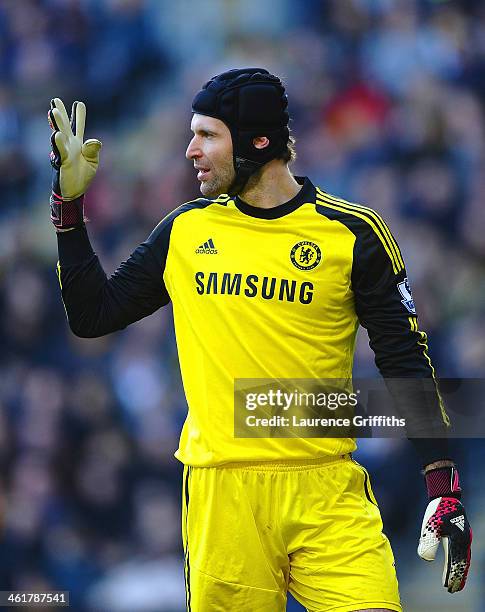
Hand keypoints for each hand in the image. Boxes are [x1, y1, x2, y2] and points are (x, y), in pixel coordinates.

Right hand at [48, 98, 101, 228]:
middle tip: (55, 101)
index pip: (78, 127)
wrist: (75, 192)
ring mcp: (63, 152)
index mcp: (77, 144)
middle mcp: (68, 145)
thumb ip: (93, 150)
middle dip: (60, 114)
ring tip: (53, 111)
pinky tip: (56, 135)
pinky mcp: (61, 162)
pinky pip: (59, 151)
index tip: (79, 104)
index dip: (78, 116)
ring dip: (56, 124)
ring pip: (59, 136)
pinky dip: (58, 143)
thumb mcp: (93, 162)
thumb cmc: (82, 175)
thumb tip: (94, 141)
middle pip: (64, 126)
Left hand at [417, 466, 471, 592]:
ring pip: (463, 558)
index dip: (453, 577)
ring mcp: (463, 537)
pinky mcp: (460, 533)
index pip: (457, 564)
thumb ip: (429, 543)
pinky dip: (458, 560)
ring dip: (459, 570)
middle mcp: (464, 541)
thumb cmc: (437, 509)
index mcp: (459, 541)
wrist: (445, 494)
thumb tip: (426, 559)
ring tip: (454, 580)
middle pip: (462, 564)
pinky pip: (461, 551)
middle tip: (453, 590)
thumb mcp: (430, 526)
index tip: (449, 588)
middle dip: (458, 577)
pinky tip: (453, 563)